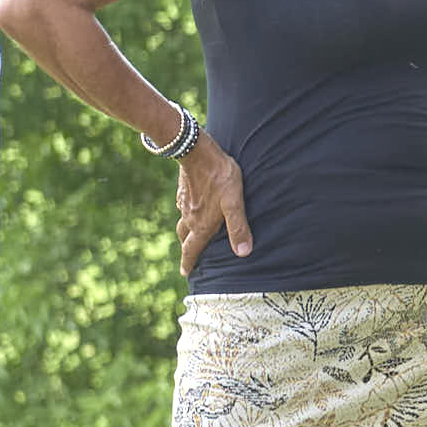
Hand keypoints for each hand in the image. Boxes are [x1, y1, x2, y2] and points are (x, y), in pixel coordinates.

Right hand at [177, 137, 252, 274]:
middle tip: (188, 259)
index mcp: (201, 224)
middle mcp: (189, 216)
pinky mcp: (183, 190)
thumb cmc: (220, 177)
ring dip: (186, 233)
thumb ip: (238, 227)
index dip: (189, 263)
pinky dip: (186, 214)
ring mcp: (184, 203)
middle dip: (186, 250)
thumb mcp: (234, 202)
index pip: (192, 249)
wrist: (198, 152)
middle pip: (184, 238)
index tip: (185, 274)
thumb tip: (243, 253)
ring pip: (183, 222)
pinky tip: (193, 209)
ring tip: (191, 236)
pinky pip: (183, 208)